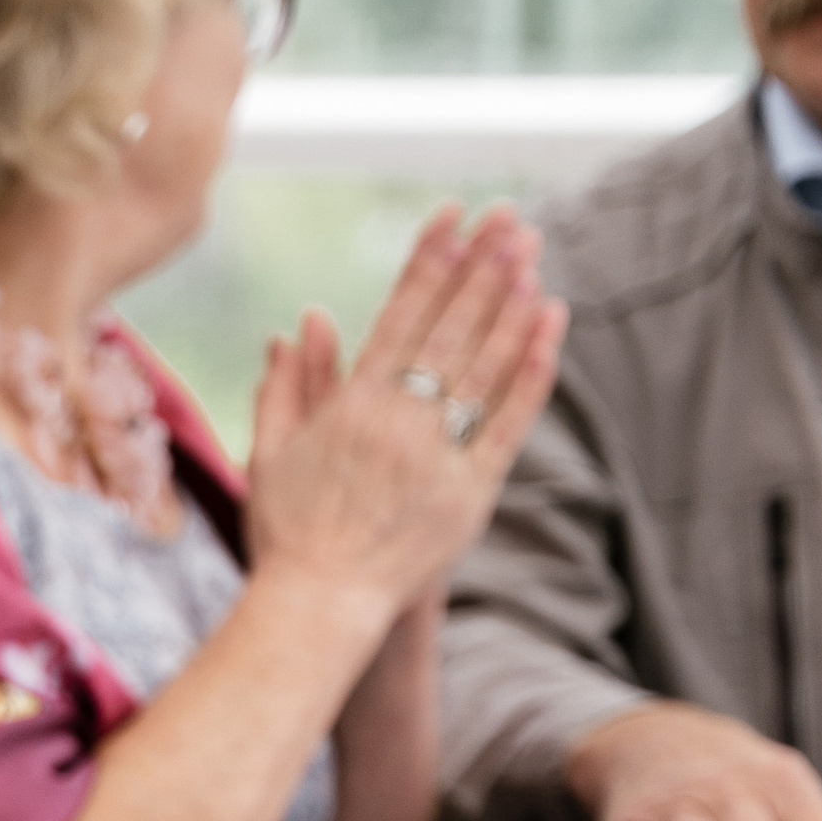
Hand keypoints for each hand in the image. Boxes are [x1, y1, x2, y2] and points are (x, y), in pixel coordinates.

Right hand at [246, 206, 566, 628]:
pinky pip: (509, 420)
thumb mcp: (271, 451)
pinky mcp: (472, 491)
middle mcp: (399, 422)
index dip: (429, 260)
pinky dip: (532, 369)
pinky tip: (550, 322)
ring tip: (533, 251)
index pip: (399, 314)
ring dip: (512, 301)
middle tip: (511, 216)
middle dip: (482, 264)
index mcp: (352, 405)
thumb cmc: (287, 532)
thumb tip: (300, 322)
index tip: (453, 215)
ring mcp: (439, 455)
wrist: (317, 605)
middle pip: (451, 326)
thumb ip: (288, 385)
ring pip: (485, 363)